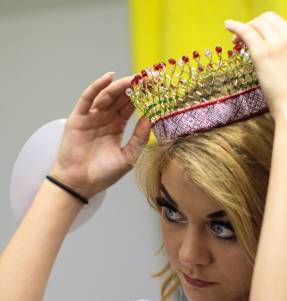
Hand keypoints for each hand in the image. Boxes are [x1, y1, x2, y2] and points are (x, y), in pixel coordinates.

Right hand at [50, 73, 150, 198]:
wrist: (80, 184)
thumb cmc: (103, 174)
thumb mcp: (128, 157)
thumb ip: (139, 138)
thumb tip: (151, 119)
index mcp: (116, 126)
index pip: (130, 106)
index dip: (142, 96)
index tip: (155, 87)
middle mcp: (104, 118)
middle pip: (119, 97)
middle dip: (133, 87)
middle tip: (147, 78)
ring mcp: (90, 117)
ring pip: (106, 95)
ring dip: (119, 86)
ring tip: (133, 79)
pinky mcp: (78, 118)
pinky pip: (87, 98)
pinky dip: (96, 87)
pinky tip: (108, 78)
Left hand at [225, 13, 286, 121]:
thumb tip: (285, 73)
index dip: (272, 33)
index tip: (263, 41)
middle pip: (272, 20)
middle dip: (258, 25)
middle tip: (246, 39)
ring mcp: (280, 43)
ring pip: (259, 23)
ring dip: (246, 28)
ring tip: (235, 41)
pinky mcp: (264, 52)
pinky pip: (247, 31)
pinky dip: (236, 26)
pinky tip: (228, 27)